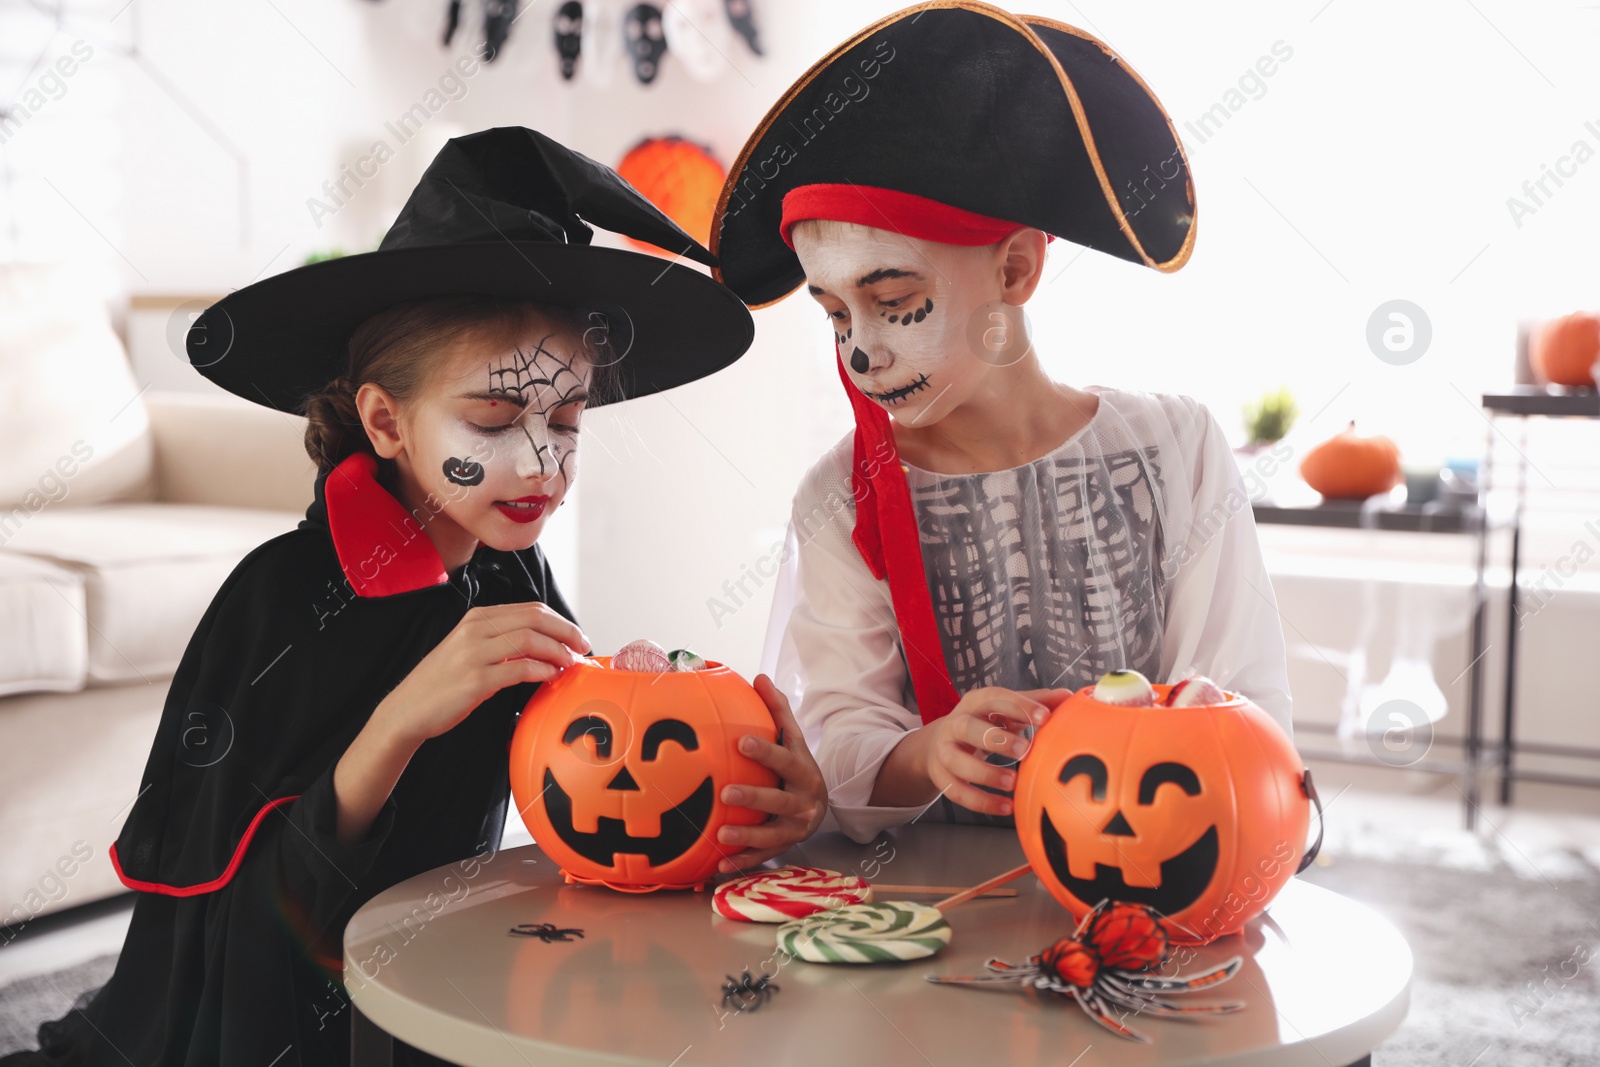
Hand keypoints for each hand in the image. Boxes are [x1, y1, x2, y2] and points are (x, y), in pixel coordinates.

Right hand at [376, 601, 590, 747]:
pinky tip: (550, 677)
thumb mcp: (472, 650)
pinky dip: (541, 671)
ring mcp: (473, 653)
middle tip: (583, 649)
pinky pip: (518, 669)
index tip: (577, 637)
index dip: (561, 622)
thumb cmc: (444, 683)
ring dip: (557, 652)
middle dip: (566, 633)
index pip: (531, 609)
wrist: (407, 709)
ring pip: (529, 640)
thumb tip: (546, 644)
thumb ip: (503, 642)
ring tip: (570, 665)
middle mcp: (475, 629)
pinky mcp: (474, 680)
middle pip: (535, 619)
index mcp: (478, 617)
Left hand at [714, 675, 826, 873]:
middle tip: (726, 792)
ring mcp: (797, 827)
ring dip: (748, 834)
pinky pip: (765, 855)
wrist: (820, 802)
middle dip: (755, 796)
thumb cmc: (796, 765)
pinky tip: (720, 863)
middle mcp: (804, 801)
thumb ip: (777, 710)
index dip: (766, 751)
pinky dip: (744, 860)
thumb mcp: (792, 738)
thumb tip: (759, 677)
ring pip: (774, 833)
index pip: (786, 758)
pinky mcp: (786, 846)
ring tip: (722, 831)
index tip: (741, 742)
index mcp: (804, 770)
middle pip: (781, 799)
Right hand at [922, 687, 1069, 816]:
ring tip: (1012, 783)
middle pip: (968, 727)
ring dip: (986, 773)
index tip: (1044, 717)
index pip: (994, 698)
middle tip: (1025, 751)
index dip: (1019, 706)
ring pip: (957, 761)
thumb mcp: (1003, 709)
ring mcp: (944, 752)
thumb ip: (1034, 703)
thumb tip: (1067, 697)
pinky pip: (958, 792)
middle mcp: (955, 724)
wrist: (937, 744)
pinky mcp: (941, 777)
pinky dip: (982, 802)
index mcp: (974, 703)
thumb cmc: (982, 724)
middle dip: (996, 739)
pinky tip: (1006, 807)